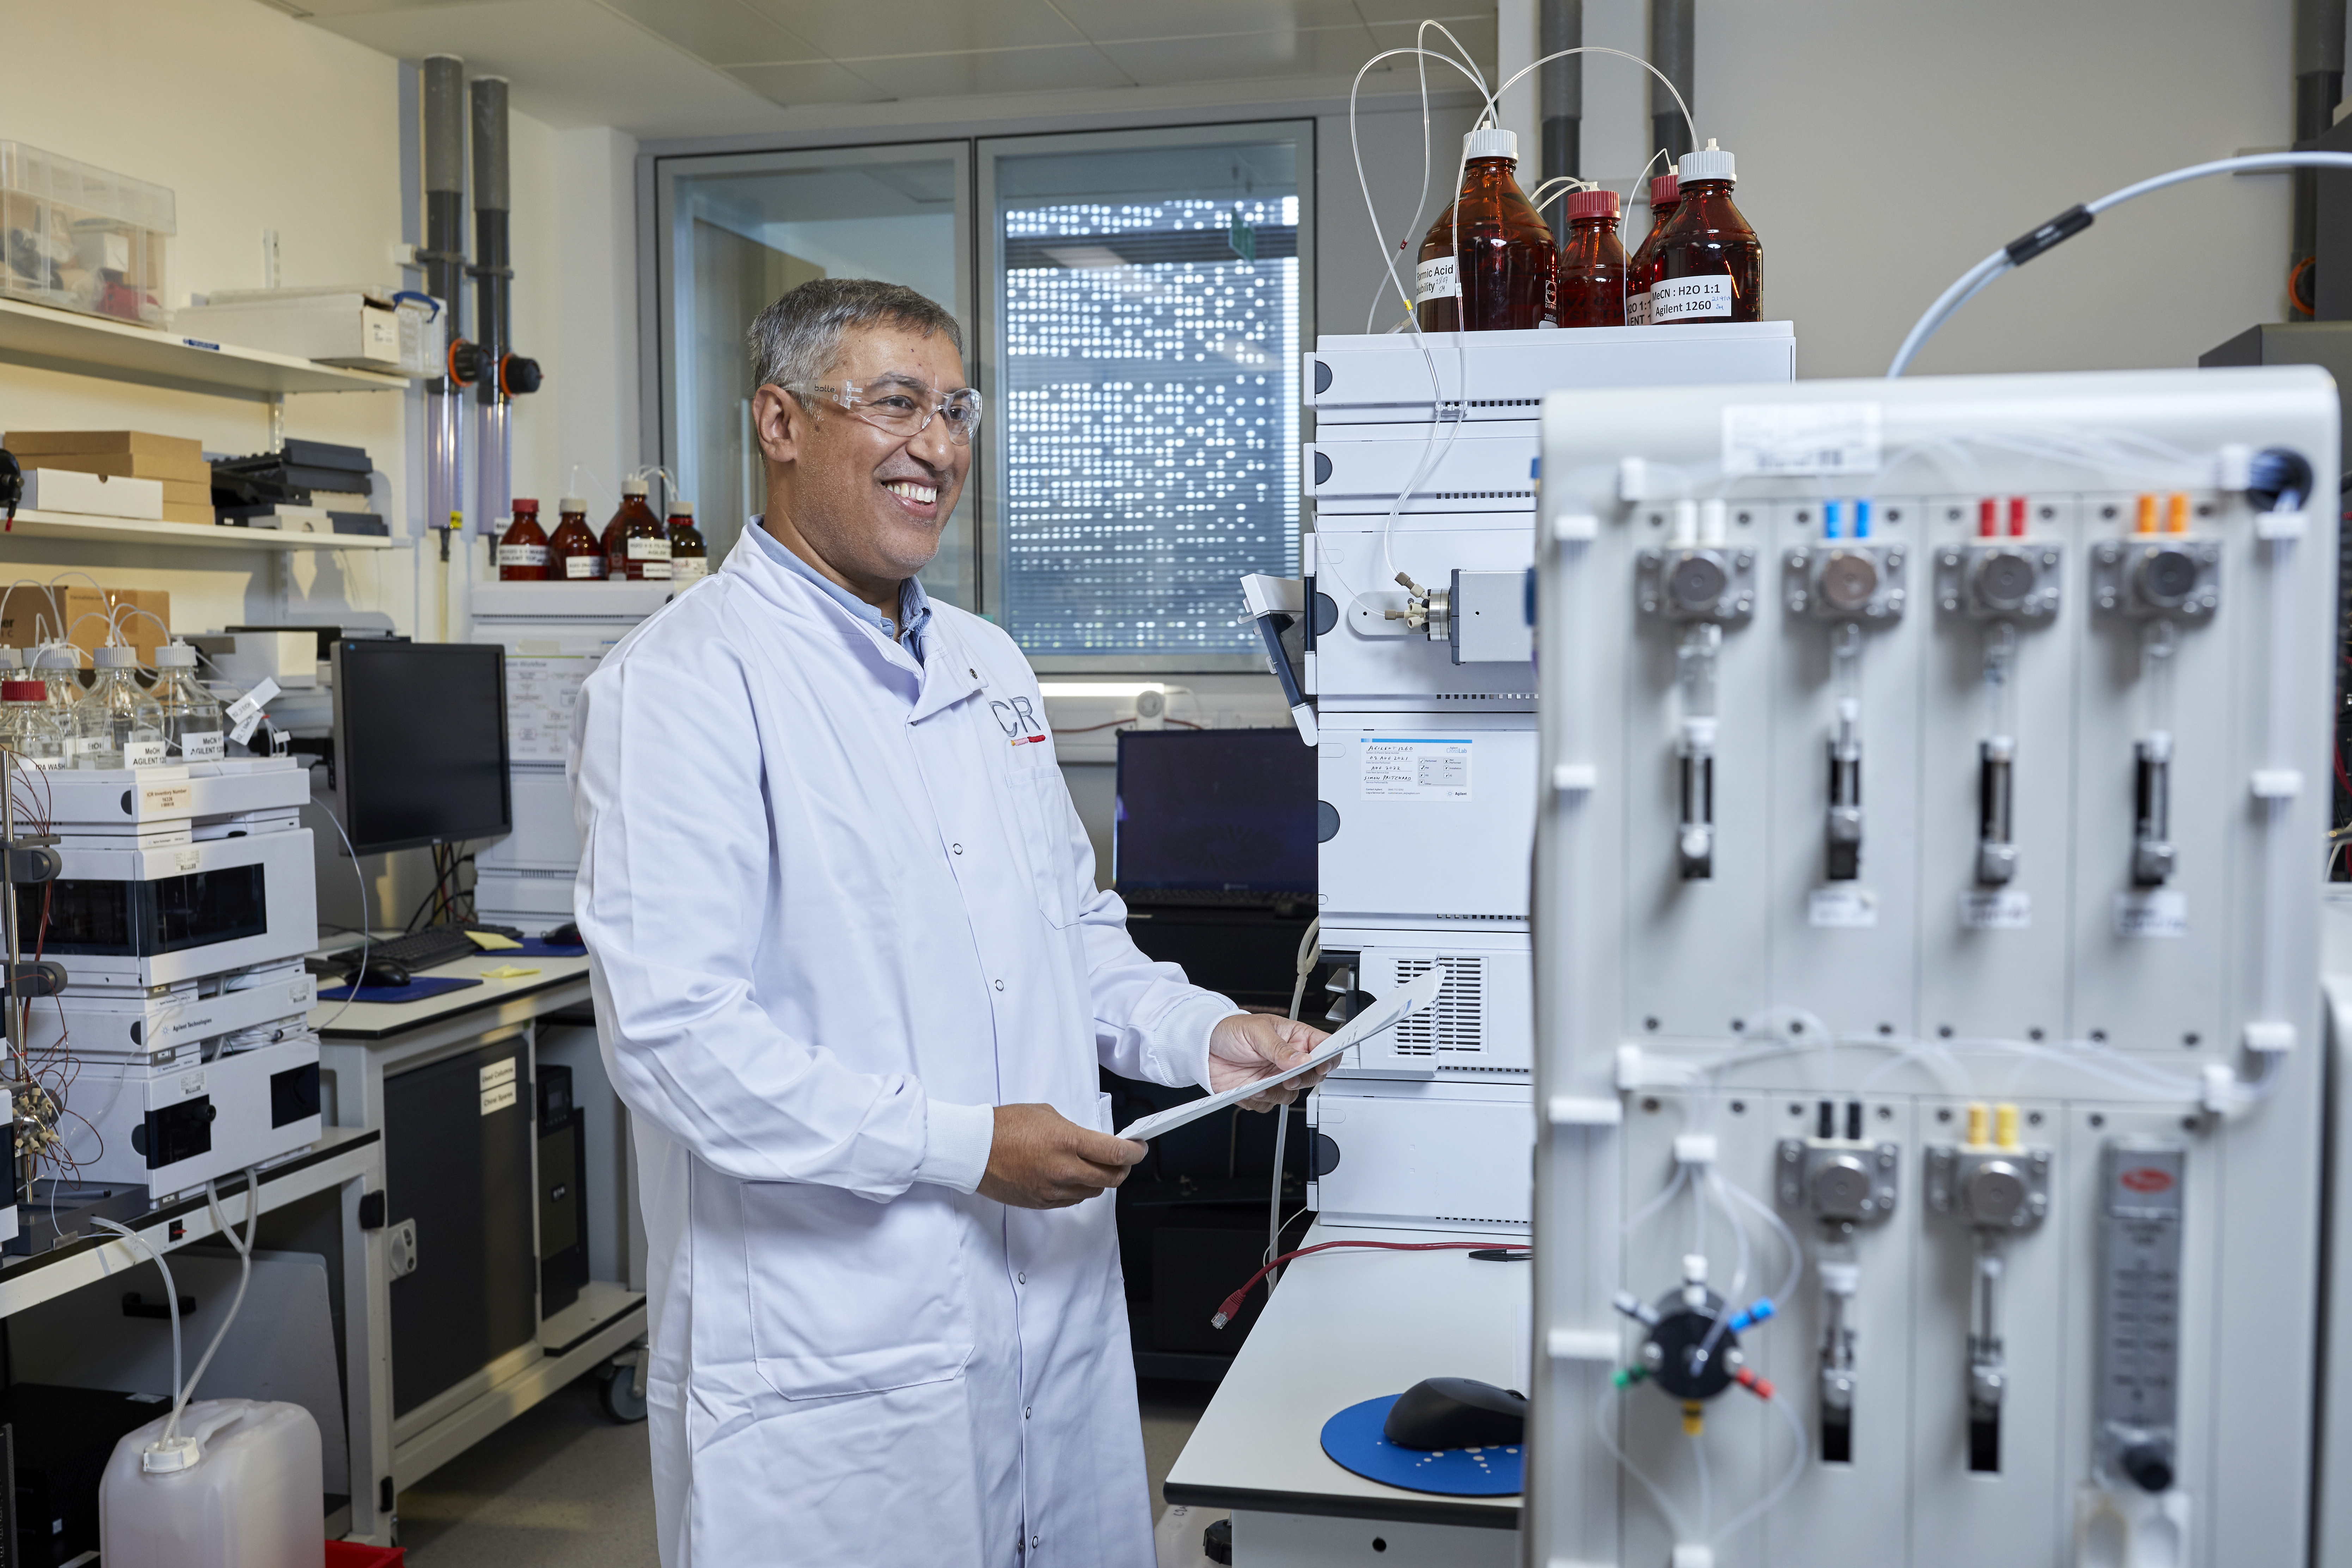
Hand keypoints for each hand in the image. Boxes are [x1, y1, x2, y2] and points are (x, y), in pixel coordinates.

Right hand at [977, 1103, 1146, 1209]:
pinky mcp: (1042, 1203)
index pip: (1115, 1153)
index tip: (1139, 1148)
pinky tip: (1073, 1176)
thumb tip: (1091, 1142)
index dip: (1135, 1152)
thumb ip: (1074, 1131)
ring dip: (1101, 1180)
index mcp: (1067, 1141)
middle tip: (1123, 1159)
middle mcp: (1064, 1169)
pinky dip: (1080, 1189)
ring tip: (1096, 1165)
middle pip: (1111, 1178)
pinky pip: (1073, 1199)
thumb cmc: (1005, 1126)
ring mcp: (1053, 1190)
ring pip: (1094, 1192)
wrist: (973, 1150)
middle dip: (1123, 1168)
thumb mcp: (1047, 1114)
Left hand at [1207, 1013, 1333, 1110]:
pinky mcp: (1261, 1092)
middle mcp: (1288, 1060)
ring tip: (1260, 1084)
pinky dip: (1258, 1101)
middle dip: (1301, 1080)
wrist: (1203, 1047)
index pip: (1324, 1047)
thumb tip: (1302, 1060)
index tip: (1321, 1065)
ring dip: (1276, 1093)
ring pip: (1291, 1095)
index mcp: (1294, 1038)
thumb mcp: (1256, 1031)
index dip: (1328, 1058)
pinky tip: (1248, 1089)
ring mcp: (1275, 1077)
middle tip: (1287, 1077)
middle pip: (1313, 1076)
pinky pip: (1268, 1105)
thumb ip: (1280, 1048)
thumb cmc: (1230, 1030)